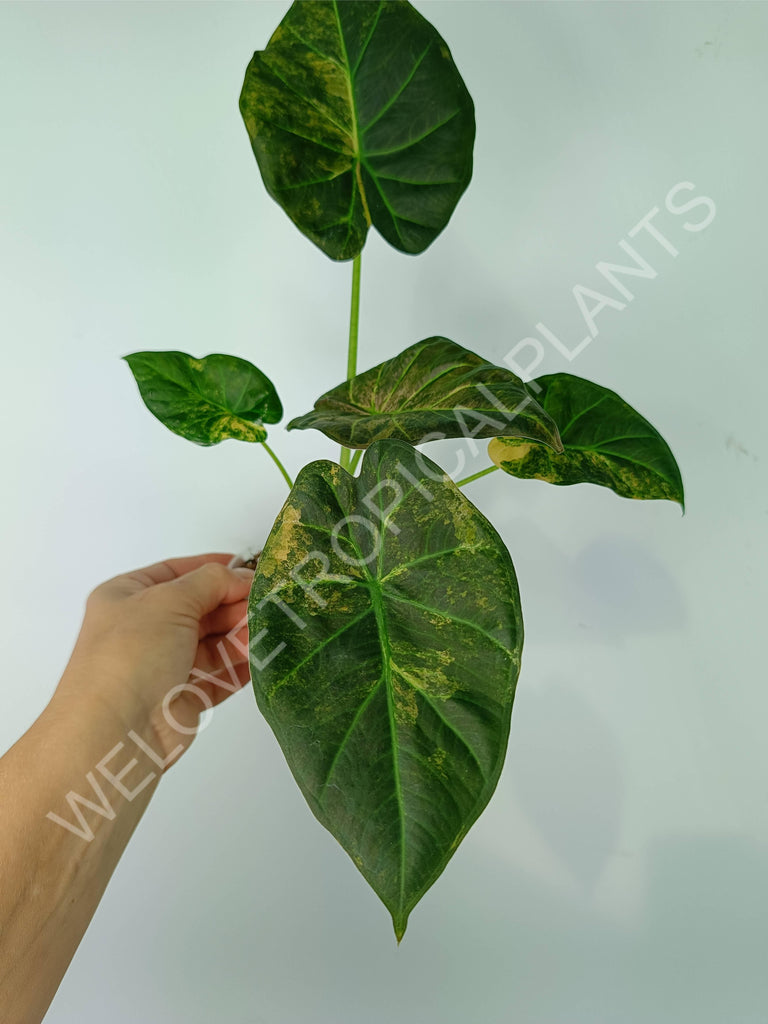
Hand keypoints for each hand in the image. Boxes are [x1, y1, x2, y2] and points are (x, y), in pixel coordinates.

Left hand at [55, 553, 254, 766]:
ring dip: (242, 632)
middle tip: (267, 599)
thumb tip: (241, 576)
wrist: (117, 731)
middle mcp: (145, 628)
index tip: (250, 566)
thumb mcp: (169, 600)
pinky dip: (243, 663)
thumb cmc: (130, 655)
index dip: (213, 568)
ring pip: (215, 641)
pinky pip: (222, 673)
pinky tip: (263, 652)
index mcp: (127, 596)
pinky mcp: (186, 696)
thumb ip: (211, 581)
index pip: (176, 572)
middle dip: (234, 602)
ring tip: (269, 626)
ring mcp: (166, 664)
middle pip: (201, 607)